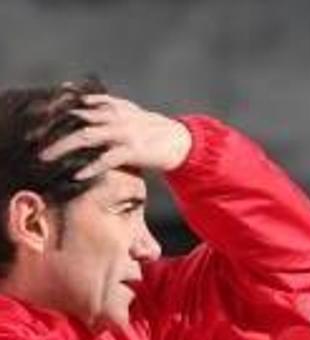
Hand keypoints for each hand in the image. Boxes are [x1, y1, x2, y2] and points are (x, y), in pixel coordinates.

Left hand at [39, 94, 191, 178]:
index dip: (56, 111)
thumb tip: (85, 102)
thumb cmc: (154, 130)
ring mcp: (123, 133)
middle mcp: (116, 117)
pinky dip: (91, 167)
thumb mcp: (131, 112)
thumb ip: (108, 106)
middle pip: (76, 120)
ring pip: (86, 137)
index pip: (79, 105)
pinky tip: (77, 174)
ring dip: (63, 147)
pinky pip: (106, 159)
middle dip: (52, 131)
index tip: (39, 121)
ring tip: (46, 157)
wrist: (181, 141)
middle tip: (34, 142)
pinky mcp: (133, 151)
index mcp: (114, 107)